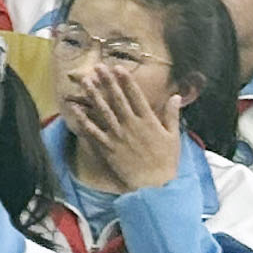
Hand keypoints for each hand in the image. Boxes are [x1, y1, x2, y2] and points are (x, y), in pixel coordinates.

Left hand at [65, 63, 186, 196]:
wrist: (155, 186)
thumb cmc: (166, 162)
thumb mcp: (174, 136)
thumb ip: (172, 115)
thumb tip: (176, 96)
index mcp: (148, 121)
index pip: (136, 96)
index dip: (126, 81)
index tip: (118, 68)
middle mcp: (132, 126)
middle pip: (117, 100)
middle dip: (107, 82)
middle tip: (98, 67)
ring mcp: (118, 137)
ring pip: (104, 112)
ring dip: (94, 95)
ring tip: (85, 81)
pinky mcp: (108, 148)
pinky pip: (93, 132)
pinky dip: (84, 120)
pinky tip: (76, 108)